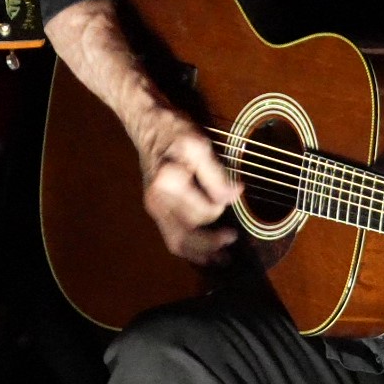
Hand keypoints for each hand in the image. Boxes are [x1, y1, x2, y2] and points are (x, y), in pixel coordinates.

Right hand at [132, 108, 243, 263]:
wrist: (147, 123)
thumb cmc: (173, 129)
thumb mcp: (199, 146)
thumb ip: (216, 175)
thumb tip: (234, 195)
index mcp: (168, 185)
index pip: (204, 211)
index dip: (223, 206)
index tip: (236, 193)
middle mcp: (157, 201)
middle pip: (187, 237)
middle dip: (212, 245)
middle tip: (234, 240)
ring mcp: (154, 208)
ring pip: (177, 243)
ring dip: (200, 255)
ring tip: (222, 260)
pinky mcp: (156, 210)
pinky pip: (172, 237)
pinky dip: (190, 249)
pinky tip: (204, 254)